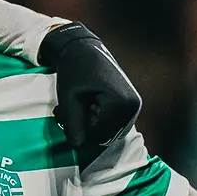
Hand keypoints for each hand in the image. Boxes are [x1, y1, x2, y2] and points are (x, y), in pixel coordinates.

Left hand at [39, 23, 140, 163]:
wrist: (84, 49)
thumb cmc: (74, 70)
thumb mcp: (69, 98)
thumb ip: (73, 123)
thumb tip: (78, 146)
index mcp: (120, 103)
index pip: (95, 135)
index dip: (75, 128)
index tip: (62, 112)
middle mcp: (132, 107)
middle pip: (102, 136)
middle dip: (83, 128)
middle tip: (67, 110)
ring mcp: (134, 108)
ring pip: (106, 133)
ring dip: (89, 125)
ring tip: (78, 106)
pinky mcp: (130, 107)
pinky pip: (111, 126)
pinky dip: (97, 121)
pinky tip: (88, 106)